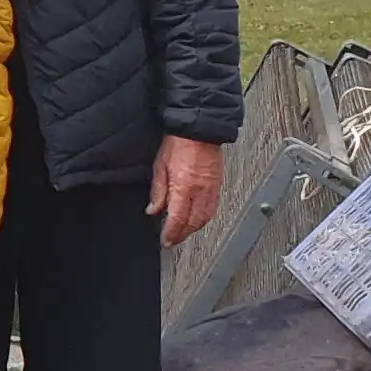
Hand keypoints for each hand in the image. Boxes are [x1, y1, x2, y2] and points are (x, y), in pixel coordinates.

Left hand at [146, 133, 224, 247]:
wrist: (199, 130)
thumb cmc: (178, 143)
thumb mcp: (159, 167)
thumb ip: (158, 192)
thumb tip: (153, 209)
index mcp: (183, 187)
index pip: (177, 219)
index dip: (171, 234)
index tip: (165, 241)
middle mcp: (200, 191)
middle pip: (193, 223)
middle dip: (182, 235)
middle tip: (173, 240)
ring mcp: (211, 189)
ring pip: (205, 218)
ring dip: (194, 229)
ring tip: (183, 233)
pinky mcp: (217, 185)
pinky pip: (212, 208)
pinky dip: (204, 218)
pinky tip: (197, 219)